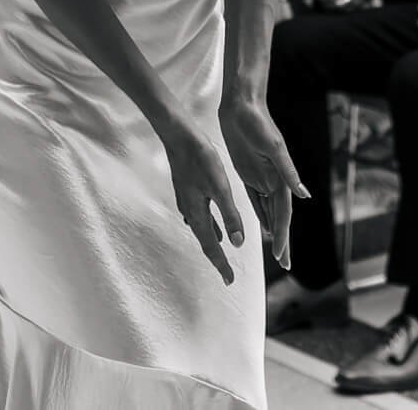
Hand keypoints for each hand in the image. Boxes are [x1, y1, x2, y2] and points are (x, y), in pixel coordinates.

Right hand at [157, 114, 248, 284]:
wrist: (179, 136)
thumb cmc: (201, 159)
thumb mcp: (220, 188)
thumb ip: (230, 215)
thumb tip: (238, 244)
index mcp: (198, 213)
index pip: (211, 246)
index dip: (221, 264)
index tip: (230, 281)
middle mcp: (190, 211)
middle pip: (205, 241)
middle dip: (217, 257)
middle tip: (227, 274)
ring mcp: (187, 201)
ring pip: (203, 228)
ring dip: (213, 242)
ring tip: (222, 254)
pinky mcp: (188, 190)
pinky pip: (200, 216)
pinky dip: (210, 226)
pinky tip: (214, 224)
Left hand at [219, 99, 306, 271]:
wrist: (242, 106)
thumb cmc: (258, 124)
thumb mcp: (273, 148)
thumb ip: (288, 172)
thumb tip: (305, 195)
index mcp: (281, 176)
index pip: (283, 213)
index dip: (283, 234)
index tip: (281, 255)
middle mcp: (274, 180)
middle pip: (280, 217)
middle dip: (283, 240)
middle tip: (286, 264)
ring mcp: (262, 177)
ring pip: (269, 211)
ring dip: (274, 230)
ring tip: (277, 251)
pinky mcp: (249, 173)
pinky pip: (256, 200)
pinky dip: (261, 215)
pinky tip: (262, 227)